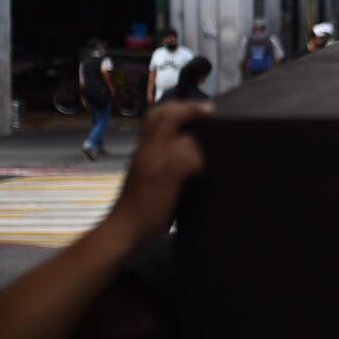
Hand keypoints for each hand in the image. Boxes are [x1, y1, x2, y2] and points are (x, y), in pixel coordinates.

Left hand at [105, 101, 208, 245]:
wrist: (125, 230)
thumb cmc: (148, 208)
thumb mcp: (169, 180)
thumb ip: (183, 156)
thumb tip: (197, 146)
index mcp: (154, 148)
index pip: (171, 116)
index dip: (192, 111)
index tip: (212, 113)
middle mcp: (147, 148)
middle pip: (160, 115)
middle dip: (181, 109)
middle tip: (202, 114)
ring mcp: (143, 158)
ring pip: (156, 127)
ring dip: (175, 120)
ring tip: (196, 127)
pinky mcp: (144, 170)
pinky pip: (156, 142)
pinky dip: (171, 137)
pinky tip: (185, 150)